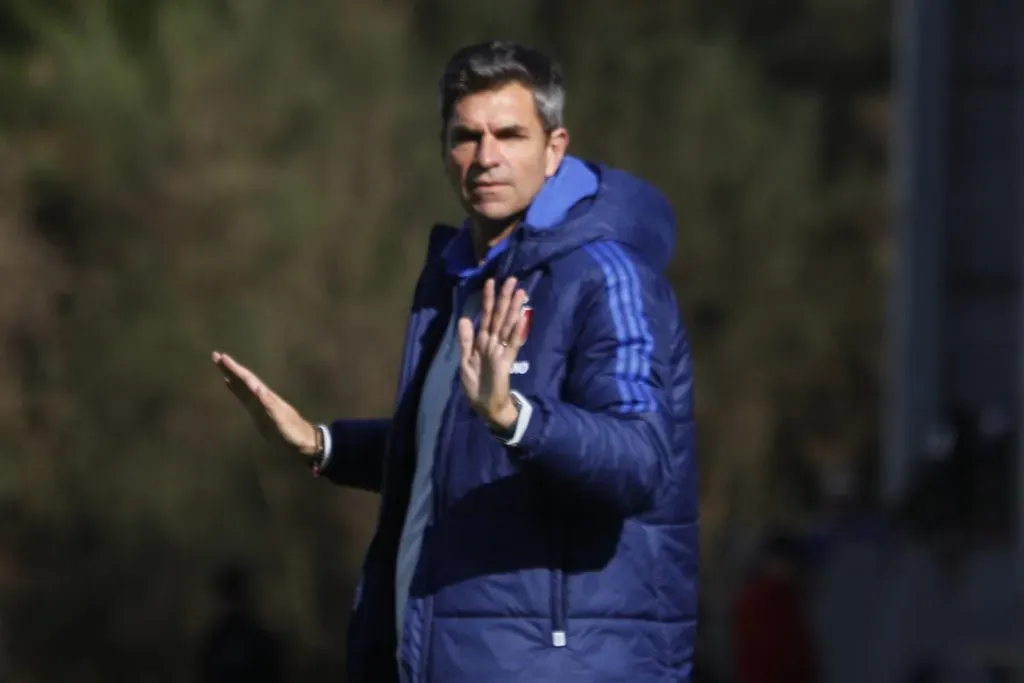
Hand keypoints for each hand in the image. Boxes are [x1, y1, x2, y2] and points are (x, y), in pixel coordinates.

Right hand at [212, 351, 319, 458]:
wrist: (303, 442)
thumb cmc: (293, 432)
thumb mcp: (281, 420)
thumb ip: (269, 405)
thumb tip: (257, 388)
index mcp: (266, 397)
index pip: (248, 380)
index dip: (235, 370)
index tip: (222, 357)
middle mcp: (262, 397)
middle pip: (244, 379)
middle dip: (230, 369)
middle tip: (215, 355)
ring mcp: (260, 404)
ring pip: (242, 386)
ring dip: (231, 376)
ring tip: (220, 365)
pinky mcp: (258, 412)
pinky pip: (243, 396)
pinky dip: (235, 389)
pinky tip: (230, 385)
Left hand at [457, 278, 529, 429]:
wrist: (487, 407)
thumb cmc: (476, 386)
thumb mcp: (465, 362)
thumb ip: (466, 340)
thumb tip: (464, 319)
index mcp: (482, 342)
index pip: (486, 316)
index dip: (488, 300)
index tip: (491, 282)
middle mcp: (493, 343)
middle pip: (499, 316)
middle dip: (504, 298)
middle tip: (511, 279)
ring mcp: (501, 350)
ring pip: (508, 325)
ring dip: (514, 309)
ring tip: (520, 293)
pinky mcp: (507, 361)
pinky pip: (512, 343)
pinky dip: (517, 331)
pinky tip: (522, 318)